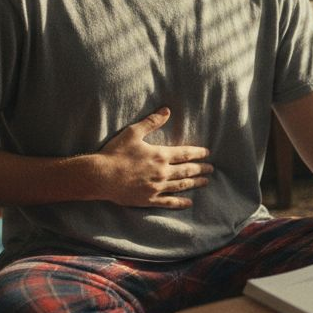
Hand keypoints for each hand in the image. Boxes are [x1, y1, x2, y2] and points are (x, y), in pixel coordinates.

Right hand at [92, 107, 212, 208]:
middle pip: (187, 170)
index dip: (198, 153)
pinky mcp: (149, 199)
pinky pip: (169, 202)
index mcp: (160, 155)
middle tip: (211, 169)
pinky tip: (189, 202)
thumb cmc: (115, 153)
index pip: (185, 154)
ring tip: (205, 182)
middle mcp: (162, 172)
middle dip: (200, 169)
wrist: (101, 176)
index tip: (207, 153)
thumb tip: (167, 110)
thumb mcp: (133, 132)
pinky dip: (180, 202)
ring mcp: (157, 188)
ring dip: (195, 183)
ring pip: (181, 185)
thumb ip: (151, 122)